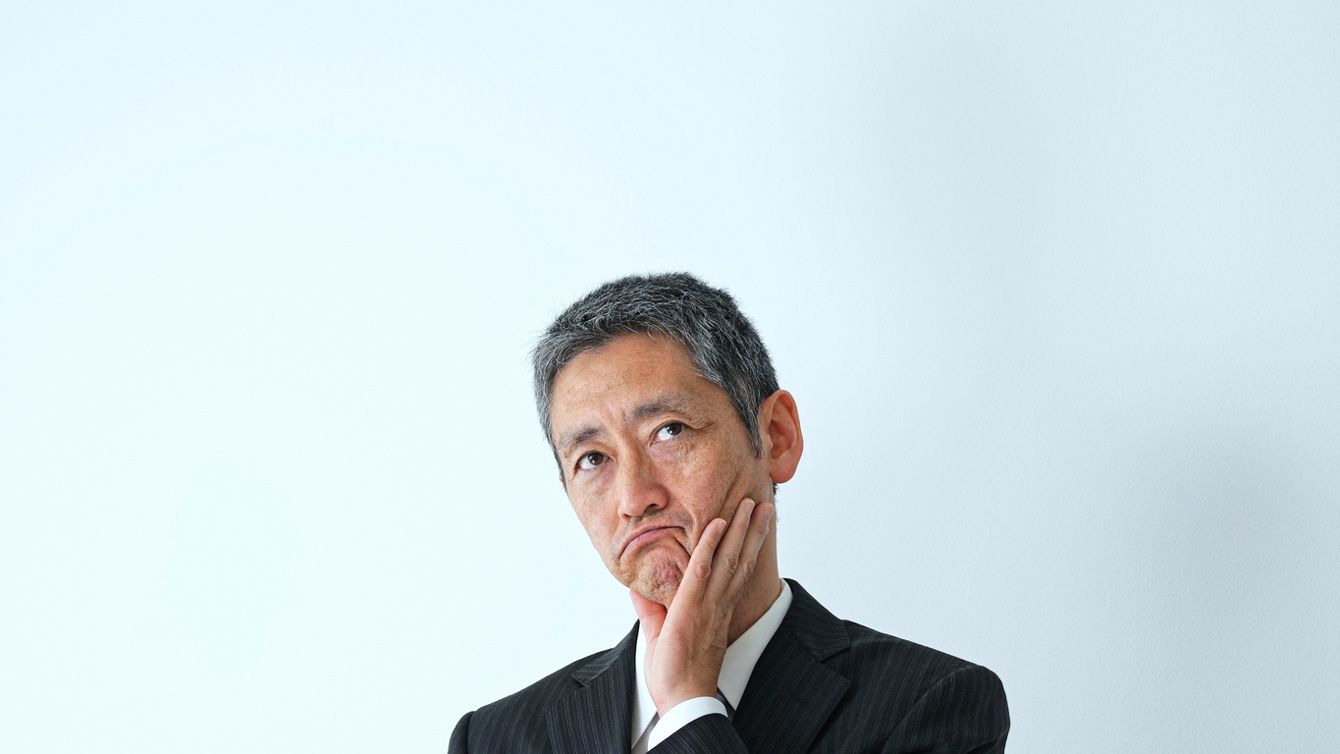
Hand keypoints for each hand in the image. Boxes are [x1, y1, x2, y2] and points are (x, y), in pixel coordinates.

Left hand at [629, 497, 773, 714]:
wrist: (681, 701)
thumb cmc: (674, 675)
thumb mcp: (660, 636)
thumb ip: (653, 610)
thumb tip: (640, 591)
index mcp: (716, 612)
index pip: (736, 573)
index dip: (748, 548)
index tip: (757, 528)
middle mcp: (718, 605)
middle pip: (741, 560)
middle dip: (754, 531)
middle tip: (766, 506)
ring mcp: (707, 605)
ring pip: (729, 559)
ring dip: (741, 529)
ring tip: (752, 505)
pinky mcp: (691, 608)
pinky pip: (702, 570)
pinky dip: (710, 546)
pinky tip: (717, 524)